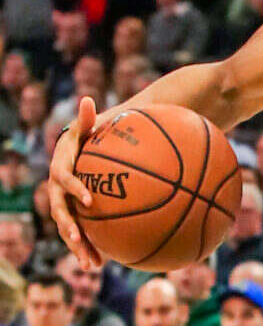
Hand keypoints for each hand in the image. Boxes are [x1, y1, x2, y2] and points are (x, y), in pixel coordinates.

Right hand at [48, 97, 101, 268]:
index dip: (75, 189)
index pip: (64, 180)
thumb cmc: (92, 135)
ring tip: (92, 265)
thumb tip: (87, 99)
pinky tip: (103, 264)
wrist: (87, 149)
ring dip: (79, 247)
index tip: (90, 200)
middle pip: (60, 212)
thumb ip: (88, 118)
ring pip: (68, 229)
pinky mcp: (76, 215)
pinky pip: (81, 234)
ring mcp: (65, 204)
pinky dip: (90, 248)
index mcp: (61, 169)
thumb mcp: (89, 125)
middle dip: (69, 228)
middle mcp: (57, 190)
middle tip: (80, 241)